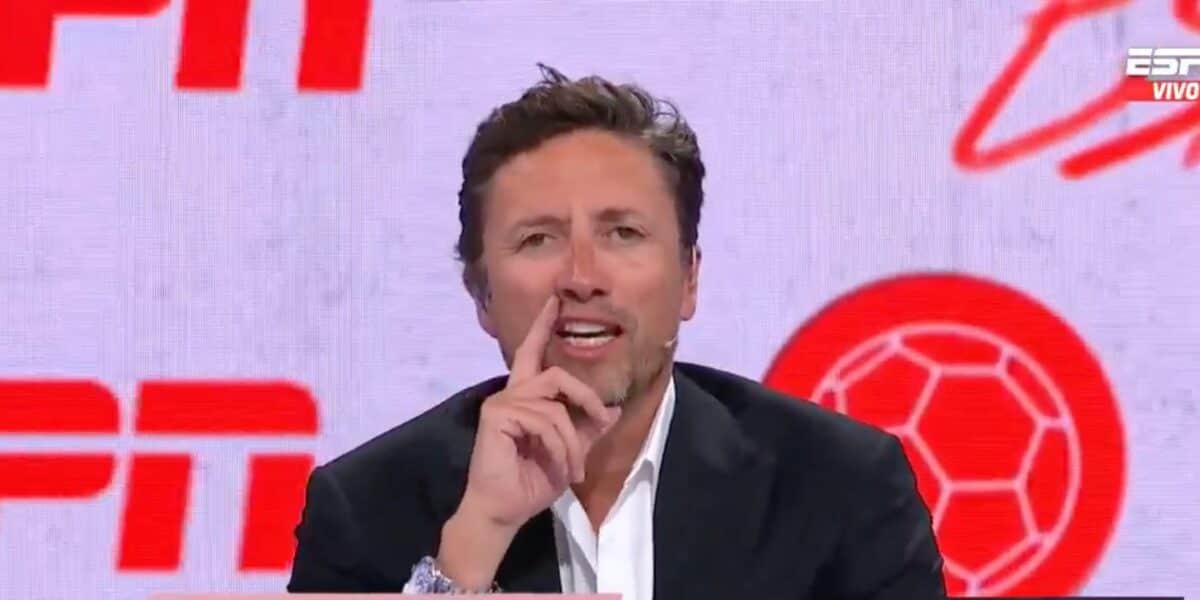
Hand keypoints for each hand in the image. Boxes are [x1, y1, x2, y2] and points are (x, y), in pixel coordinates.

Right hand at [436, 295, 618, 588]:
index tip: (554, 301)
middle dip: (586, 398)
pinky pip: (545, 420)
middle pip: (557, 375)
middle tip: (603, 422)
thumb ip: (588, 429)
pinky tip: (561, 467)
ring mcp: (502, 402)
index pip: (532, 354)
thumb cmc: (531, 483)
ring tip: (575, 469)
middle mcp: (511, 394)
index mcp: (524, 398)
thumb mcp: (569, 454)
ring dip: (574, 441)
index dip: (542, 327)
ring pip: (556, 406)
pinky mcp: (498, 415)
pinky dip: (561, 447)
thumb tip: (614, 409)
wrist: (503, 511)